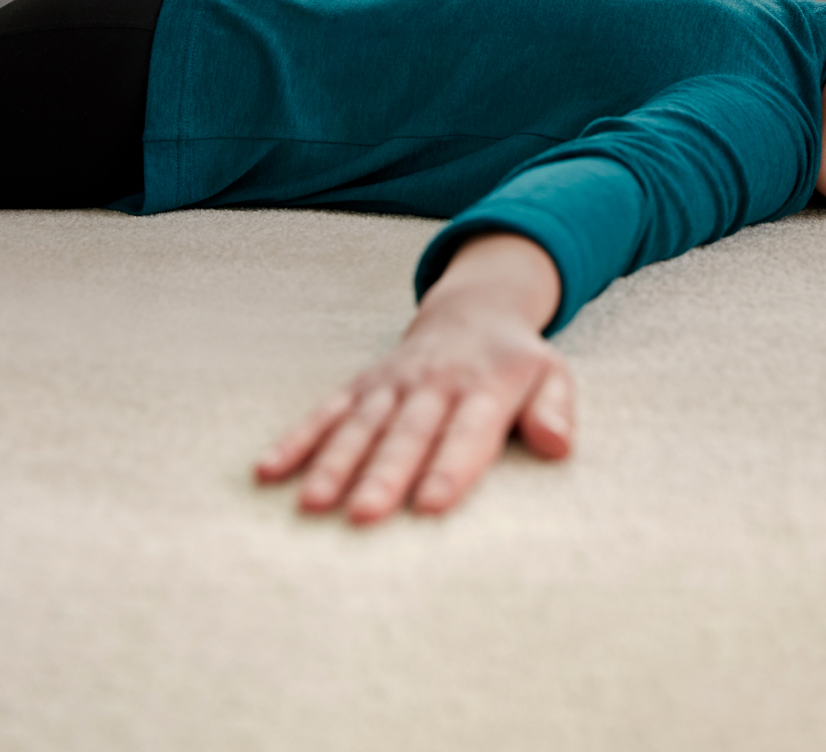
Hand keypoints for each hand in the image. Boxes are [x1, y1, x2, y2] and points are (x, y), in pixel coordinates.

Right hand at [254, 233, 571, 523]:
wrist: (474, 311)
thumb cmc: (516, 364)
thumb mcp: (552, 375)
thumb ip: (556, 410)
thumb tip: (557, 445)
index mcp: (485, 388)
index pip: (467, 433)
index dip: (449, 469)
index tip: (430, 506)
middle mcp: (433, 385)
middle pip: (407, 435)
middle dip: (383, 475)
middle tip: (364, 515)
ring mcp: (392, 385)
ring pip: (360, 426)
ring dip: (334, 464)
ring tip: (313, 503)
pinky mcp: (361, 387)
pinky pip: (325, 412)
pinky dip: (296, 440)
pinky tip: (268, 472)